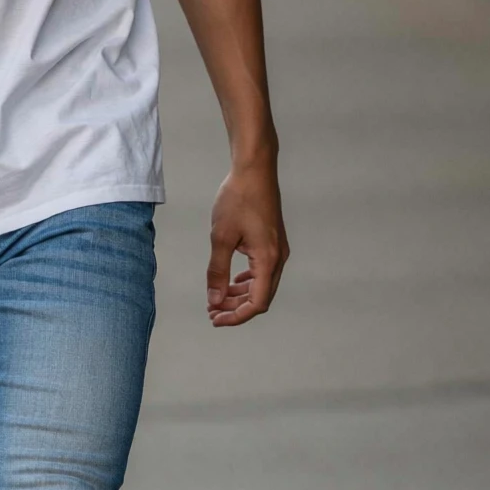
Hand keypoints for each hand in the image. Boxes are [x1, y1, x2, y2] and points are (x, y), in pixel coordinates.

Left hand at [206, 159, 287, 326]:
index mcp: (268, 259)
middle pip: (261, 297)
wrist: (254, 170)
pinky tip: (232, 281)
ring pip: (261, 284)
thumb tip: (215, 299)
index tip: (215, 319)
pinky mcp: (273, 242)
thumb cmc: (238, 199)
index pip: (257, 302)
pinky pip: (262, 271)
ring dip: (240, 294)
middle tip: (211, 311)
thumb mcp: (221, 237)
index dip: (236, 316)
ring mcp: (278, 250)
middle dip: (236, 308)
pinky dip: (246, 281)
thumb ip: (217, 271)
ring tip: (217, 298)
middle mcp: (278, 258)